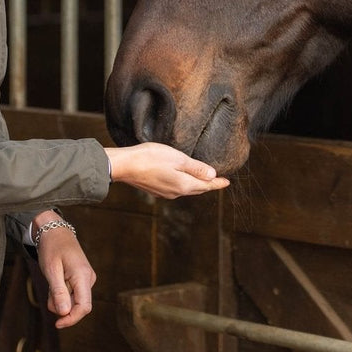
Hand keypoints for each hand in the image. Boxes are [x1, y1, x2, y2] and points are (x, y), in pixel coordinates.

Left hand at [33, 212, 95, 328]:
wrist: (54, 231)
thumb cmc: (52, 248)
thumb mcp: (51, 270)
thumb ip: (58, 292)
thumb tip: (64, 313)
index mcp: (83, 276)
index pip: (84, 307)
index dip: (71, 319)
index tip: (57, 324)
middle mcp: (88, 279)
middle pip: (78, 305)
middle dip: (61, 306)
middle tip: (48, 293)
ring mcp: (86, 279)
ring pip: (74, 300)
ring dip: (59, 299)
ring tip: (51, 282)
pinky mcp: (82, 279)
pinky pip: (72, 294)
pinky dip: (61, 293)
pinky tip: (55, 281)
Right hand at [104, 143, 230, 198]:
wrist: (125, 166)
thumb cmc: (151, 158)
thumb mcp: (178, 159)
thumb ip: (196, 168)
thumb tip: (212, 175)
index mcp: (184, 185)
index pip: (206, 185)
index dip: (217, 183)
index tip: (227, 182)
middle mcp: (176, 192)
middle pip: (197, 189)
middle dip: (208, 185)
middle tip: (218, 181)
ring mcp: (165, 193)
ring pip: (186, 189)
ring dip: (196, 185)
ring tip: (203, 180)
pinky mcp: (156, 190)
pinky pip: (176, 188)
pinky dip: (184, 184)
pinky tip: (182, 179)